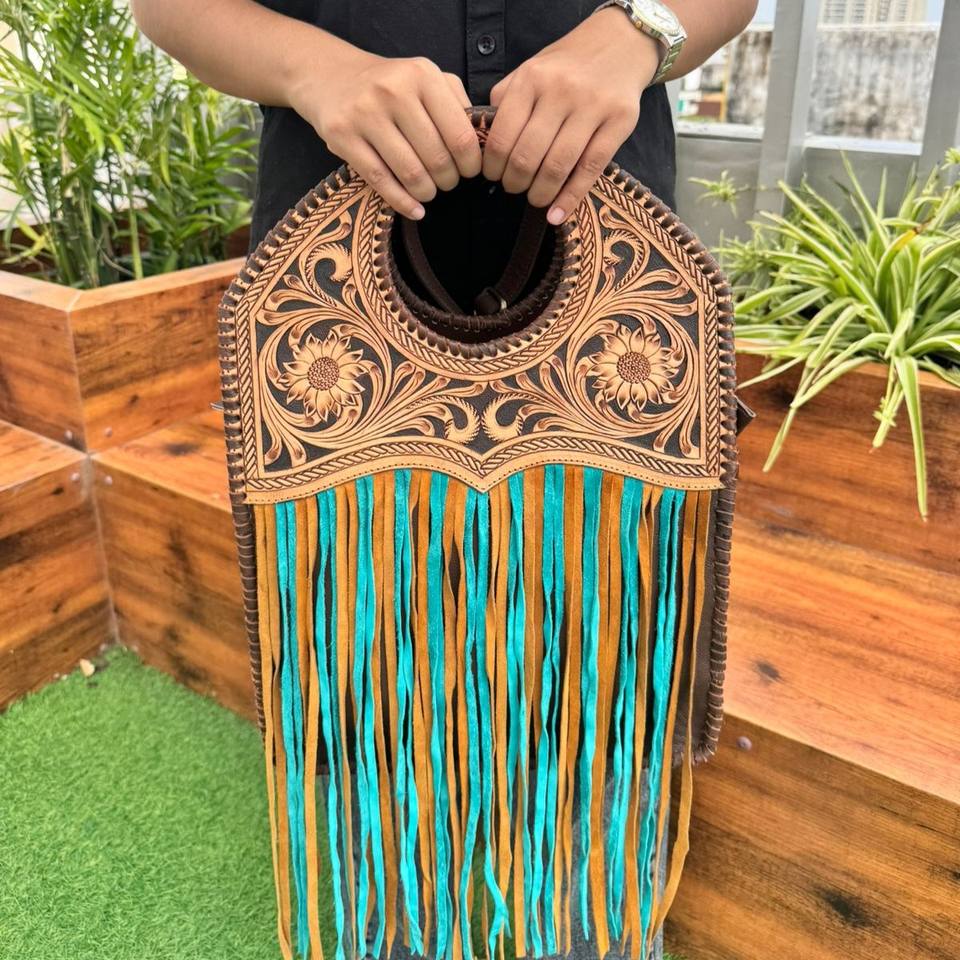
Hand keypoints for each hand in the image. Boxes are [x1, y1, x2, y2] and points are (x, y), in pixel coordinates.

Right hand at [288, 38, 482, 219]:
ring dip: (427, 192)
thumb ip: (455, 103)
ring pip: (410, 172)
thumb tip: (482, 140)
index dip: (471, 163)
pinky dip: (403, 202)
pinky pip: (380, 180)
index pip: (460, 135)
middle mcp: (393, 91)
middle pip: (437, 158)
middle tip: (448, 183)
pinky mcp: (342, 136)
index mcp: (422, 75)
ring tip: (429, 192)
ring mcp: (364, 113)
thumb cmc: (389, 84)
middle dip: (449, 180)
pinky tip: (415, 210)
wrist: (328, 75)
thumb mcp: (425, 78)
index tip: (470, 172)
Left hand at [482, 7, 661, 223]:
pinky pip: (590, 169)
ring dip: (540, 193)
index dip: (493, 166)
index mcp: (532, 79)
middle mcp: (561, 91)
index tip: (493, 176)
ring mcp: (592, 106)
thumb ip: (507, 100)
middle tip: (513, 188)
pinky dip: (570, 198)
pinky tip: (556, 214)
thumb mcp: (531, 69)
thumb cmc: (567, 65)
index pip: (501, 137)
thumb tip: (484, 140)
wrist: (621, 41)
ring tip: (534, 199)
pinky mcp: (619, 122)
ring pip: (557, 166)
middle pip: (527, 156)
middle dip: (514, 182)